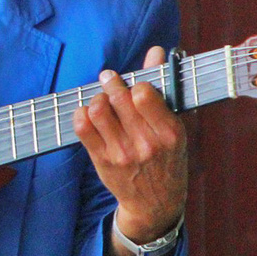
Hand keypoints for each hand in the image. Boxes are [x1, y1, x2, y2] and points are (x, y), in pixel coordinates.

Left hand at [72, 46, 187, 253]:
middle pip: (119, 99)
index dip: (137, 84)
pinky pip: (82, 128)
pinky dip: (82, 114)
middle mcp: (146, 144)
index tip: (135, 84)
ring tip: (102, 99)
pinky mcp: (102, 160)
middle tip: (109, 78)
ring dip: (97, 99)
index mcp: (169, 133)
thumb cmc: (168, 159)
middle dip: (112, 83)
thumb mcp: (174, 126)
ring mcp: (122, 154)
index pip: (145, 94)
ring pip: (98, 110)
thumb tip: (157, 50)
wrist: (156, 204)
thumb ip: (164, 87)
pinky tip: (89, 113)